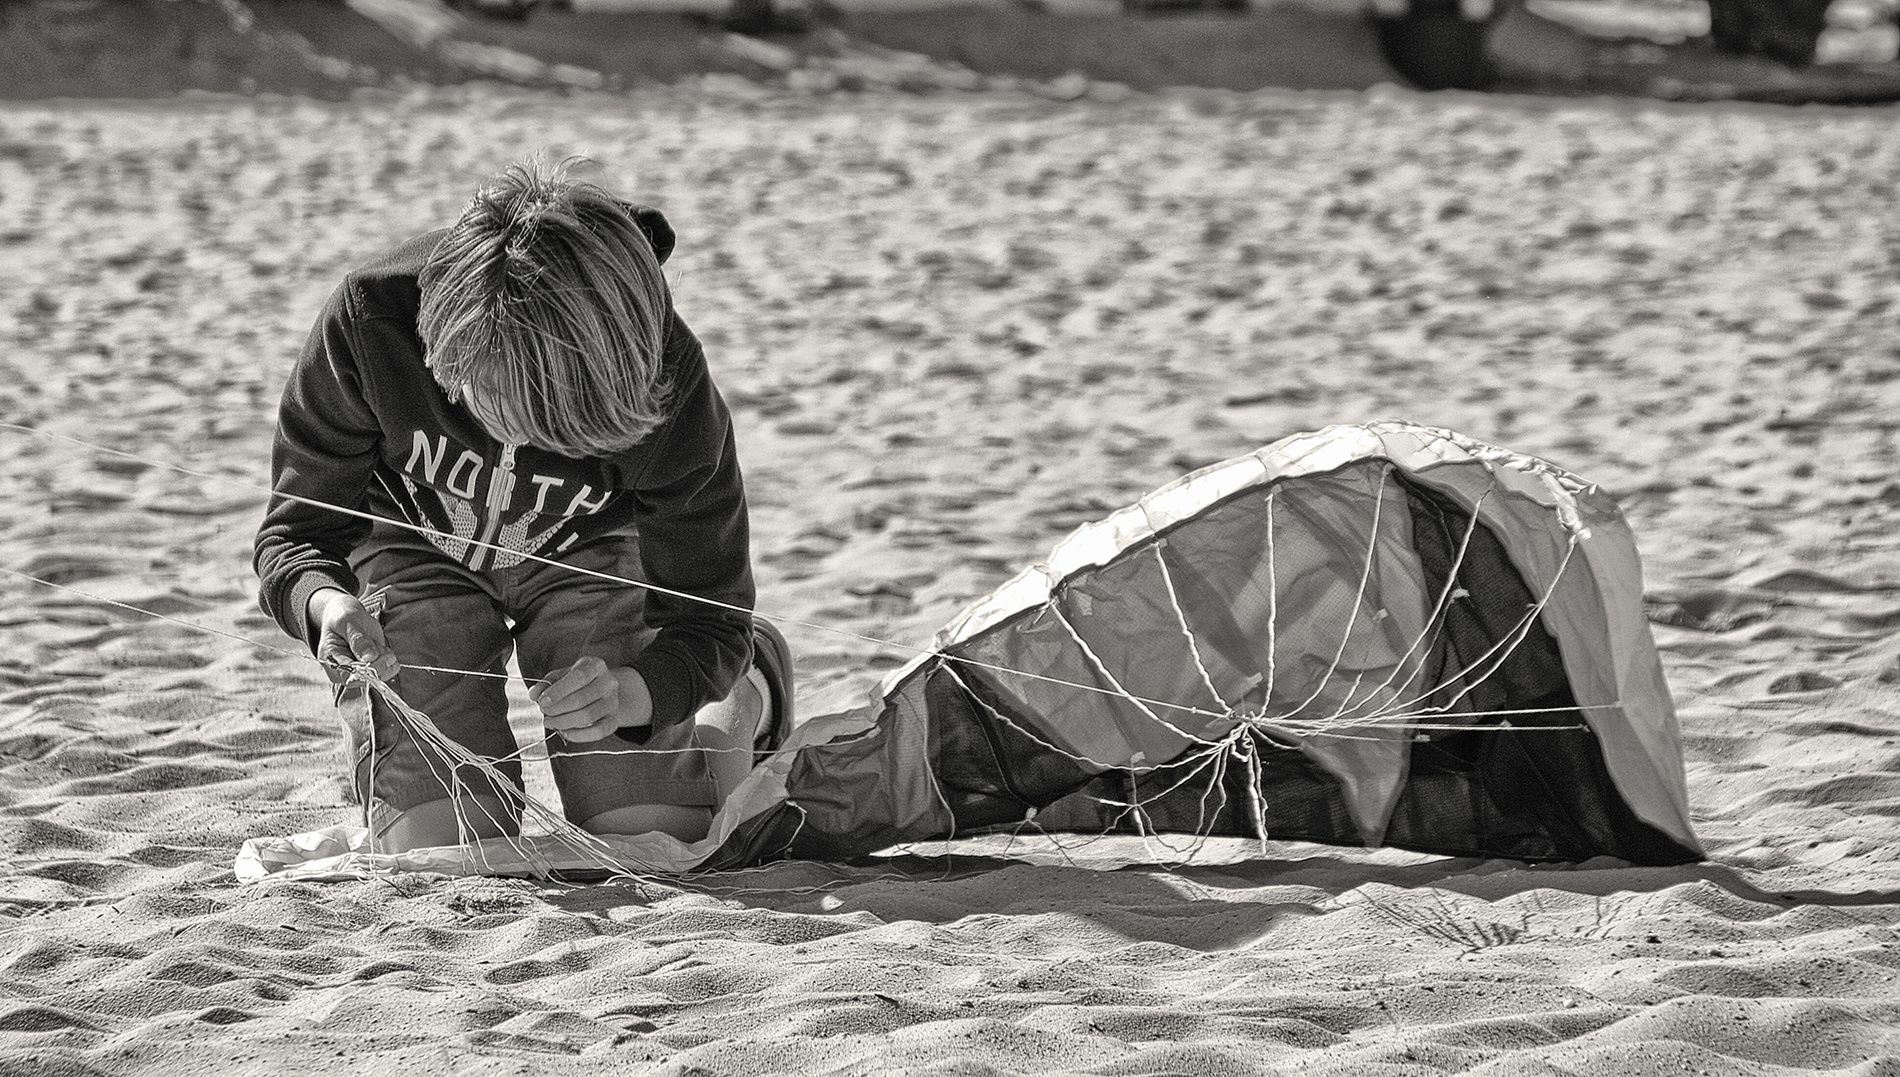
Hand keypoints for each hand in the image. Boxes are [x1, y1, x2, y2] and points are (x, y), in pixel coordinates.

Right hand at [308, 587, 398, 681]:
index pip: (349, 676)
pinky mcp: (371, 667)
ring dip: (384, 659)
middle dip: (378, 662)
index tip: (376, 654)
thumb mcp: (347, 621)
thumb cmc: (342, 615)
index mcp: (330, 660)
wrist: (347, 613)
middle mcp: (344, 670)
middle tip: (378, 645)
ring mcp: (358, 670)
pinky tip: (383, 648)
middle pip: (366, 678)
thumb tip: (369, 657)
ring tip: (376, 643)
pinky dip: (390, 659)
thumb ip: (357, 639)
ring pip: (380, 675)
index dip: (365, 670)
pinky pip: (388, 671)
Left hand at [531, 657, 650, 742]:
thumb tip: (534, 694)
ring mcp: (613, 702)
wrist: (601, 691)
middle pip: (581, 699)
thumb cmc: (576, 683)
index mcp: (595, 665)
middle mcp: (608, 682)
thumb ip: (545, 684)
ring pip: (588, 716)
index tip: (542, 701)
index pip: (579, 677)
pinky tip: (564, 732)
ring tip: (549, 722)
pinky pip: (598, 732)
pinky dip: (578, 735)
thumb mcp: (560, 676)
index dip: (559, 691)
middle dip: (557, 709)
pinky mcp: (614, 720)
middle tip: (544, 712)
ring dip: (563, 722)